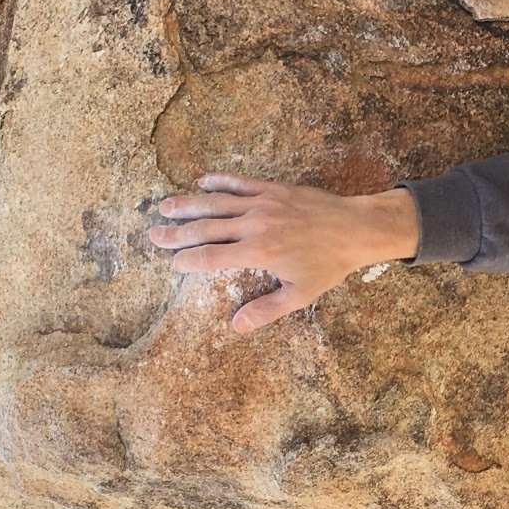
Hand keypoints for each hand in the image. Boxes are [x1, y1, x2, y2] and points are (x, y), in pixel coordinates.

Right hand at [148, 175, 419, 331]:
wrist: (355, 228)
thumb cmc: (329, 264)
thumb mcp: (300, 294)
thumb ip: (266, 310)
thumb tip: (235, 327)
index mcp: (258, 252)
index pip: (211, 257)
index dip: (187, 261)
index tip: (172, 264)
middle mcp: (255, 225)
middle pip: (206, 228)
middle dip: (176, 233)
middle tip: (153, 235)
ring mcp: (263, 203)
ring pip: (216, 202)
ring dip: (188, 204)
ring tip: (164, 206)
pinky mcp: (273, 188)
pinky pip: (240, 182)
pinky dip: (219, 181)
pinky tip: (201, 182)